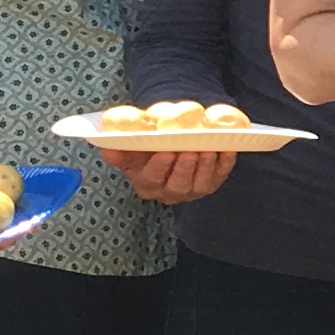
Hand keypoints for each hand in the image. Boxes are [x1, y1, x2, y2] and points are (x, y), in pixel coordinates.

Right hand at [119, 145, 236, 205]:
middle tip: (190, 150)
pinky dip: (224, 163)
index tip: (166, 151)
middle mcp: (169, 192)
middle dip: (184, 168)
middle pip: (178, 185)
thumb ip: (119, 149)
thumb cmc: (147, 146)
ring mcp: (192, 190)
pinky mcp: (211, 183)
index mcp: (146, 184)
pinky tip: (227, 149)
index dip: (160, 166)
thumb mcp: (131, 147)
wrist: (169, 143)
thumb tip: (107, 147)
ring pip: (199, 183)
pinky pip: (220, 176)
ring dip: (205, 166)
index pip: (152, 178)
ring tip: (207, 149)